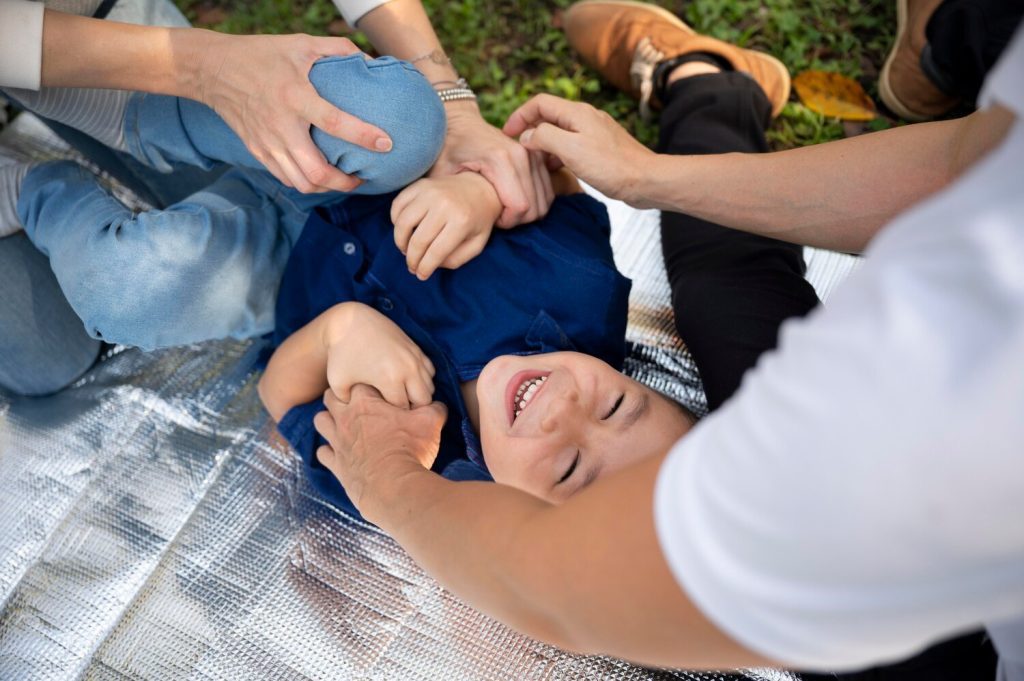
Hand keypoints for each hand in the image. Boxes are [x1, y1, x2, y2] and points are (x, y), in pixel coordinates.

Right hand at [193, 32, 392, 192]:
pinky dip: (307, 183)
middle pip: (317, 172)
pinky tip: (321, 176)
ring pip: (302, 183)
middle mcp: (281, 126)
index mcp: (295, 96)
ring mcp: (267, 143)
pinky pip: (287, 179)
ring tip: (344, 180)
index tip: (386, 143)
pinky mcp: (258, 152)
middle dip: (346, 183)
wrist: (213, 69)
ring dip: (328, 188)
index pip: (335, 123)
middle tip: (363, 177)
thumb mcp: (300, 43)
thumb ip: (338, 49)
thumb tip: (372, 60)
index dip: (363, 136)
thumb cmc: (262, 54)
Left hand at [314, 386, 446, 513]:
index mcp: (367, 402)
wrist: (393, 486)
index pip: (358, 381)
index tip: (376, 391)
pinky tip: (340, 453)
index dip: (367, 384)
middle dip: (340, 397)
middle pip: (331, 396)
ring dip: (329, 420)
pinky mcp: (336, 464)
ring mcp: (337, 441)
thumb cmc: (411, 449)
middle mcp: (346, 417)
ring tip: (343, 425)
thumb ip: (434, 409)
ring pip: (320, 420)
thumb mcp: (430, 423)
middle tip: (356, 405)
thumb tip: (437, 405)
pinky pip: (322, 452)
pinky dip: (329, 451)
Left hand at [324, 303, 435, 407]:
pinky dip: (422, 380)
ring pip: (430, 386)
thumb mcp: (338, 383)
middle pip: (424, 400)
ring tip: (402, 398)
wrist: (350, 321)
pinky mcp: (416, 348)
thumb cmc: (342, 354)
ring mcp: (414, 357)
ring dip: (418, 394)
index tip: (384, 418)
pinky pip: (430, 371)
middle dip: (412, 409)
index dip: (394, 417)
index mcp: (390, 379)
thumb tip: (358, 420)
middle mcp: (408, 368)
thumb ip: (347, 406)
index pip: (404, 410)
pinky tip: (407, 382)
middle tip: (396, 412)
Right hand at [391, 173, 503, 279]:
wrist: (479, 187)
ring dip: (400, 242)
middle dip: (412, 260)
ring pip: (402, 223)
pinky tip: (405, 230)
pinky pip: (397, 205)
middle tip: (412, 267)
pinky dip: (395, 221)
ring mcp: (429, 192)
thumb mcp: (476, 244)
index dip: (425, 268)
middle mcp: (444, 204)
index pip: (436, 252)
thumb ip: (456, 259)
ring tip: (406, 250)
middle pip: (417, 241)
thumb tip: (430, 265)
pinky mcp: (419, 185)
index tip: (421, 276)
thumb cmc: (477, 220)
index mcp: (462, 221)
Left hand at [431, 101, 553, 227]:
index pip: (520, 207)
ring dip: (526, 212)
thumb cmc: (448, 149)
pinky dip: (534, 201)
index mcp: (500, 159)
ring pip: (544, 201)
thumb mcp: (442, 173)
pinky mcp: (538, 156)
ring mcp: (532, 154)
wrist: (460, 123)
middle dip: (516, 219)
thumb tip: (456, 220)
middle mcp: (522, 155)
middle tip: (496, 216)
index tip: (490, 218)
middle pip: (535, 207)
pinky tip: (512, 199)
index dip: (507, 221)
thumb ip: (451, 196)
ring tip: (503, 207)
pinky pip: (547, 191)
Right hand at [503, 94, 656, 206]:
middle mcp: (586, 117)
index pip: (539, 102)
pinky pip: (572, 144)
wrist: (645, 181)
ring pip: (560, 132)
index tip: (507, 134)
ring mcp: (594, 132)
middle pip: (549, 116)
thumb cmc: (611, 166)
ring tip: (535, 164)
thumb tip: (528, 135)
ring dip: (544, 145)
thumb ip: (545, 137)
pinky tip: (557, 170)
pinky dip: (559, 154)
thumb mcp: (571, 150)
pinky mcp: (601, 148)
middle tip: (518, 152)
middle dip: (530, 131)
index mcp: (577, 113)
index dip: (519, 115)